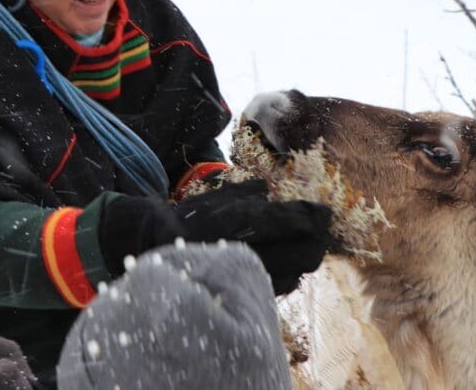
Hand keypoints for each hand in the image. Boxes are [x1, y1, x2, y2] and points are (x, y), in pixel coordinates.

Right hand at [98, 180, 330, 293]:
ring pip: (296, 271)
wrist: (149, 249)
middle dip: (318, 240)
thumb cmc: (182, 217)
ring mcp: (247, 272)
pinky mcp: (240, 289)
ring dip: (306, 258)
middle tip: (322, 231)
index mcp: (243, 220)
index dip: (315, 216)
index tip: (326, 212)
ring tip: (309, 247)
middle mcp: (250, 247)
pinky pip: (277, 286)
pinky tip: (289, 266)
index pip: (294, 220)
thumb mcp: (212, 197)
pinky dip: (290, 274)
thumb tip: (267, 187)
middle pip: (305, 251)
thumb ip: (243, 191)